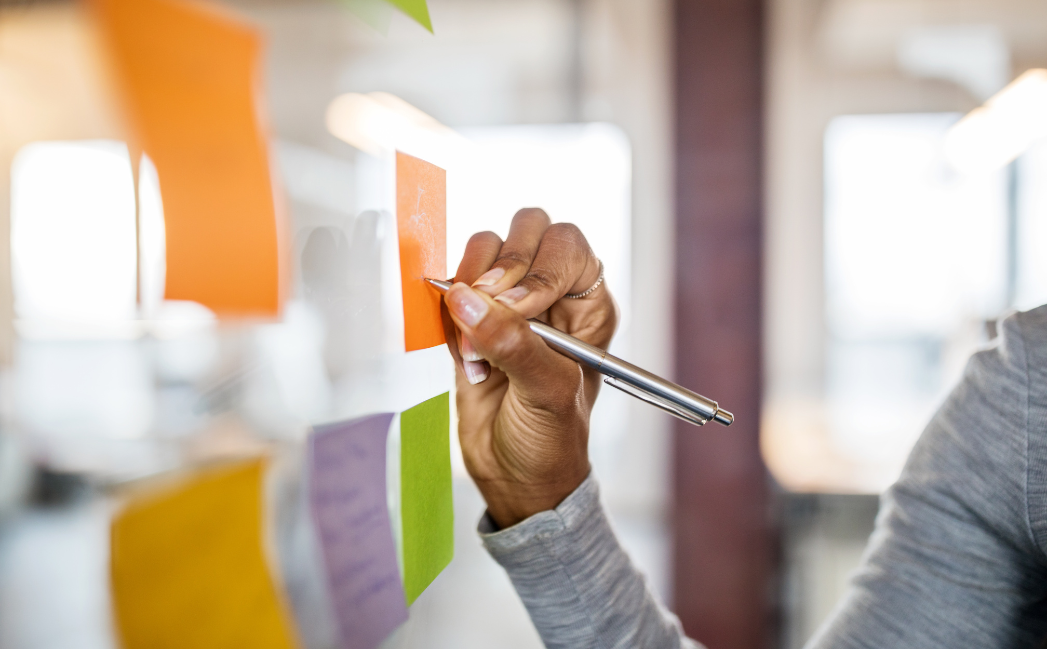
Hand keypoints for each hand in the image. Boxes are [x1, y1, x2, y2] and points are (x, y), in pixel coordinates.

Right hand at [441, 209, 617, 528]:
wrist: (515, 478)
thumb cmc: (552, 441)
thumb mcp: (548, 394)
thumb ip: (514, 344)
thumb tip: (469, 301)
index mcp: (588, 305)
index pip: (568, 248)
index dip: (539, 268)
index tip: (516, 308)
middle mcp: (552, 294)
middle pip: (528, 231)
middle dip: (502, 267)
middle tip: (488, 308)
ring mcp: (509, 303)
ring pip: (485, 250)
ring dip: (471, 293)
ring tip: (479, 350)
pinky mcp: (472, 318)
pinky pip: (453, 287)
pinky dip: (449, 315)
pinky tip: (467, 358)